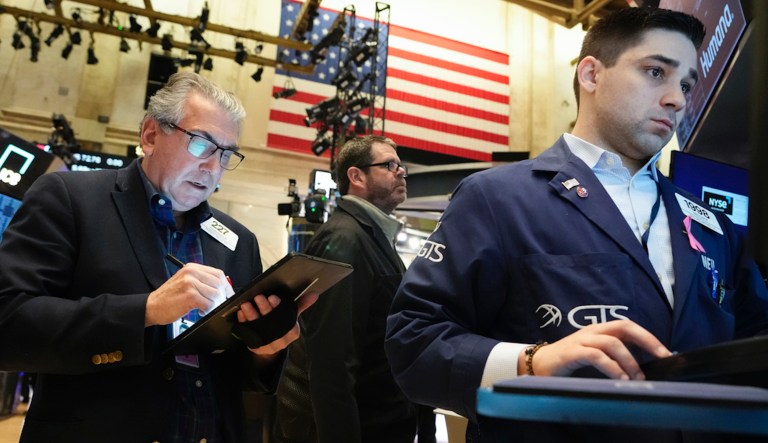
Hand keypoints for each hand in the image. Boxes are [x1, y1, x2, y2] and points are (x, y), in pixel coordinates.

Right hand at [145, 263, 228, 325]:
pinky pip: (209, 304)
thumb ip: (201, 281)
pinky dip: (207, 310)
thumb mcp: (185, 282)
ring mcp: (190, 283)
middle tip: (217, 304)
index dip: (226, 285)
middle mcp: (191, 273)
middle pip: (219, 283)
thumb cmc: (169, 297)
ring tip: (205, 308)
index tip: (228, 294)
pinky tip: (200, 311)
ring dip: (214, 304)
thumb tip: (221, 287)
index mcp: (192, 268)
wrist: (151, 306)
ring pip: (215, 294)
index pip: (218, 273)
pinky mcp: (190, 296)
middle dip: (222, 296)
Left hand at [237, 292, 318, 361]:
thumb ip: (301, 304)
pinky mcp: (255, 346)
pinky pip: (248, 334)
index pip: (285, 318)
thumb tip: (315, 294)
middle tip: (258, 297)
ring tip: (246, 305)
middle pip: (271, 322)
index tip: (272, 298)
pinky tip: (241, 314)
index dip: (278, 308)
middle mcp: (281, 340)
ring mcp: (267, 344)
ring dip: (251, 315)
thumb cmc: (281, 328)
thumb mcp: (291, 316)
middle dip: (264, 309)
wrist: (270, 347)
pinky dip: (243, 323)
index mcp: (292, 332)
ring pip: (258, 328)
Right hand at [520, 320, 671, 379]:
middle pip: (623, 327)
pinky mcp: (571, 353)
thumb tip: (641, 367)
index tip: (667, 354)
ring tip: (637, 378)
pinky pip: (595, 356)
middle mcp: (592, 331)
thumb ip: (613, 356)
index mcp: (599, 330)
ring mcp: (581, 340)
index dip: (649, 337)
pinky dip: (611, 367)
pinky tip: (620, 378)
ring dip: (629, 361)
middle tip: (662, 357)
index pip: (628, 326)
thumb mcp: (594, 356)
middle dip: (647, 340)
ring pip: (612, 342)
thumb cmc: (568, 362)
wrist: (537, 365)